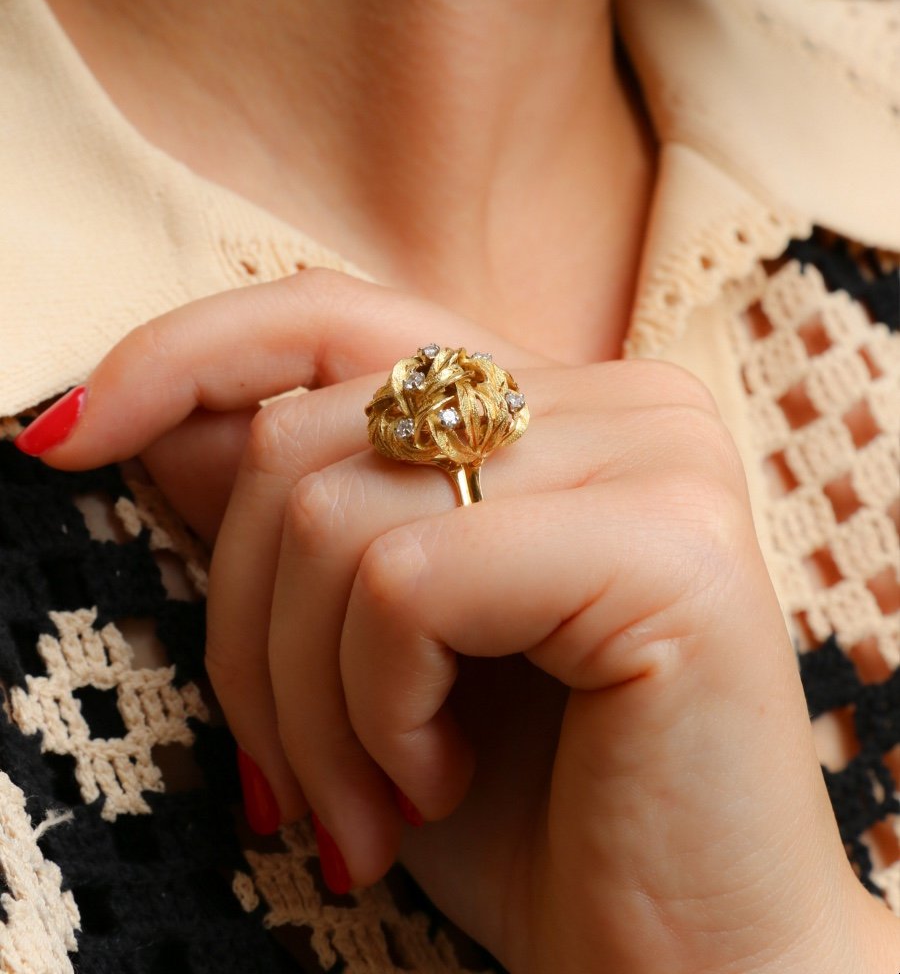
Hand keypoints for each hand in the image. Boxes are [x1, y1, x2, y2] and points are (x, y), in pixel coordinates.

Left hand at [20, 270, 897, 973]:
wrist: (679, 965)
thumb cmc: (524, 810)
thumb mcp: (371, 650)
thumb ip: (292, 515)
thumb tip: (156, 424)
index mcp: (560, 402)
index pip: (338, 318)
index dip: (189, 356)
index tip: (66, 439)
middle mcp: (622, 398)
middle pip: (303, 433)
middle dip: (248, 627)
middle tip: (296, 779)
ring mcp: (656, 456)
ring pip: (333, 511)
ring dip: (305, 695)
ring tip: (374, 799)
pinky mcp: (668, 545)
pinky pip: (405, 581)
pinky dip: (374, 706)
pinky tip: (437, 783)